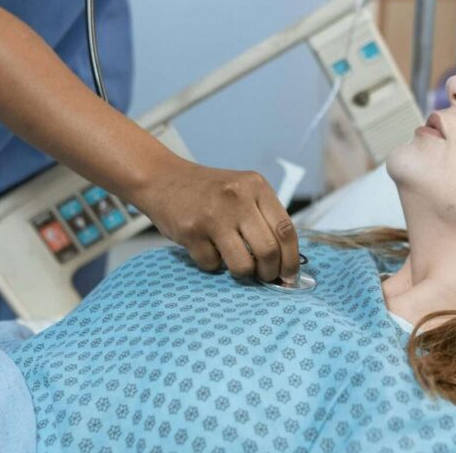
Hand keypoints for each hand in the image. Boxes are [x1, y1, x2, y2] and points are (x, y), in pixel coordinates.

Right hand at [134, 158, 299, 283]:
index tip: (289, 275)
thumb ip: (263, 216)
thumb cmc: (209, 191)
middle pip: (268, 251)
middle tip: (264, 276)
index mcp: (255, 185)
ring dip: (242, 272)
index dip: (291, 259)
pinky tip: (206, 247)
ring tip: (235, 262)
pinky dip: (213, 264)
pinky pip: (213, 265)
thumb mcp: (242, 190)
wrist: (163, 178)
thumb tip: (285, 261)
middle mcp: (237, 198)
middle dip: (269, 272)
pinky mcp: (190, 232)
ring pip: (243, 265)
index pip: (286, 229)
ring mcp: (213, 215)